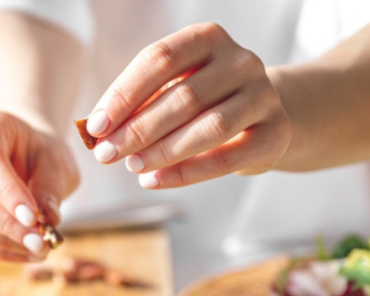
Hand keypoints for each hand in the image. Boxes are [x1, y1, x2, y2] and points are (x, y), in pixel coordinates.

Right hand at [0, 111, 78, 261]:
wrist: (27, 160)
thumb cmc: (42, 156)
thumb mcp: (57, 162)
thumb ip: (51, 186)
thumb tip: (48, 219)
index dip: (6, 190)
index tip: (33, 217)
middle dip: (7, 223)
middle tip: (40, 242)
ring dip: (2, 241)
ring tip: (38, 250)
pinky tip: (25, 255)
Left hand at [85, 23, 290, 187]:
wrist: (264, 117)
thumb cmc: (206, 104)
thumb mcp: (173, 92)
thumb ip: (140, 106)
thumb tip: (96, 131)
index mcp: (208, 39)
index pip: (158, 59)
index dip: (123, 95)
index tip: (94, 126)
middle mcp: (240, 61)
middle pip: (182, 96)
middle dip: (138, 129)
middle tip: (106, 154)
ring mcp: (262, 95)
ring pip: (208, 127)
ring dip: (163, 151)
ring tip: (132, 167)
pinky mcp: (274, 133)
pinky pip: (227, 158)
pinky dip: (186, 173)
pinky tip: (154, 180)